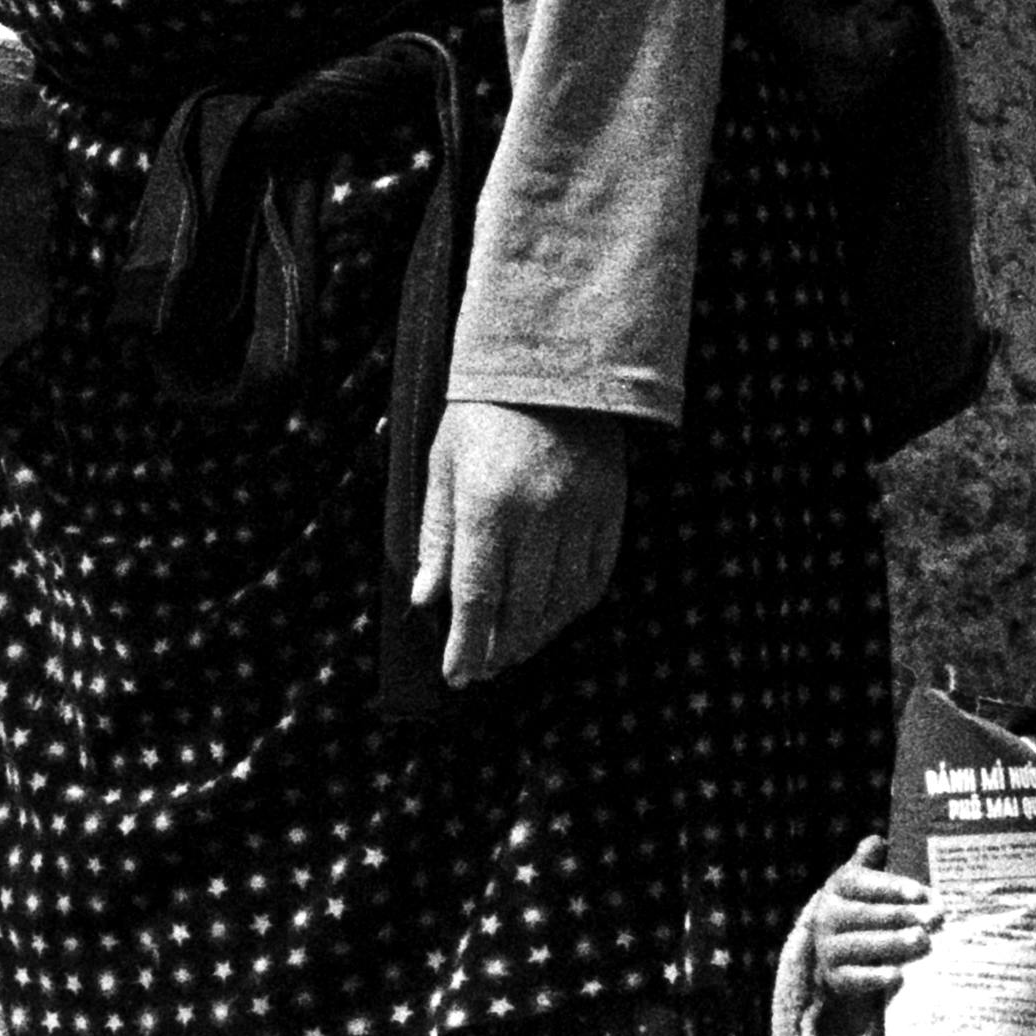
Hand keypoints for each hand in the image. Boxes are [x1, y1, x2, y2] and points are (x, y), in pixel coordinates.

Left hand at [416, 396, 639, 689]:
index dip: (467, 644)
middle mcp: (538, 515)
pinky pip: (595, 576)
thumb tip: (425, 597)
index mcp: (488, 503)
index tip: (458, 675)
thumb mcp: (444, 465)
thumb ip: (437, 535)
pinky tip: (554, 615)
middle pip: (521, 610)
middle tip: (484, 669)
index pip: (477, 596)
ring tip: (515, 648)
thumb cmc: (484, 412)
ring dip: (537, 634)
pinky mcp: (610, 507)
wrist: (552, 360)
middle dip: (500, 649)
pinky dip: (573, 605)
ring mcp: (580, 513)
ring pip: (561, 601)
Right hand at [777, 845, 933, 1030]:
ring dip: (894, 943)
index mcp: (837, 888)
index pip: (861, 882)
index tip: (920, 893)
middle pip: (865, 914)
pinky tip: (899, 975)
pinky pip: (854, 978)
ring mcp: (828, 948)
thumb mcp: (868, 887)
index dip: (891, 887)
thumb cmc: (867, 912)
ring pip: (860, 944)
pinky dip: (876, 977)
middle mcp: (827, 916)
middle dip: (902, 916)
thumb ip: (872, 865)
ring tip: (923, 941)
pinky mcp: (834, 978)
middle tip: (934, 919)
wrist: (843, 957)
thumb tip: (876, 841)